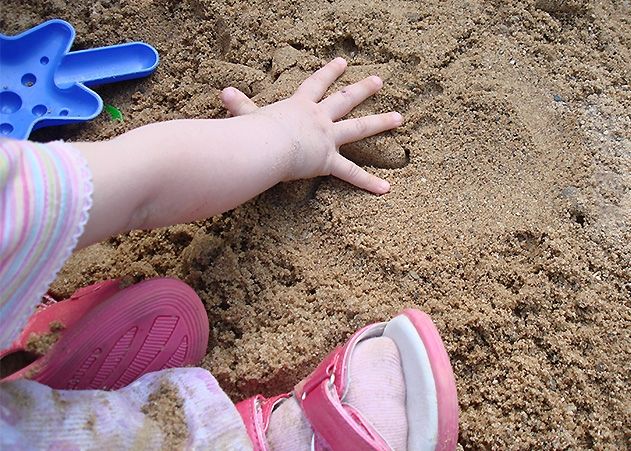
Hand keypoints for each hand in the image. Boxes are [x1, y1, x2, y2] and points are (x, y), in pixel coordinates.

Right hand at [220, 57, 401, 193]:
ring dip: (380, 121)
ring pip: (359, 127)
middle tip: (379, 81)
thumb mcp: (246, 115)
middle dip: (363, 89)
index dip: (329, 73)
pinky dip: (368, 183)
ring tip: (399, 117)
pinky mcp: (327, 160)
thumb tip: (224, 92)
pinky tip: (386, 188)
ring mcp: (326, 138)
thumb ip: (239, 105)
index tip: (342, 62)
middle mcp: (318, 118)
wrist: (262, 146)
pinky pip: (351, 174)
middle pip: (345, 99)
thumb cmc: (251, 131)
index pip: (316, 84)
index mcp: (299, 106)